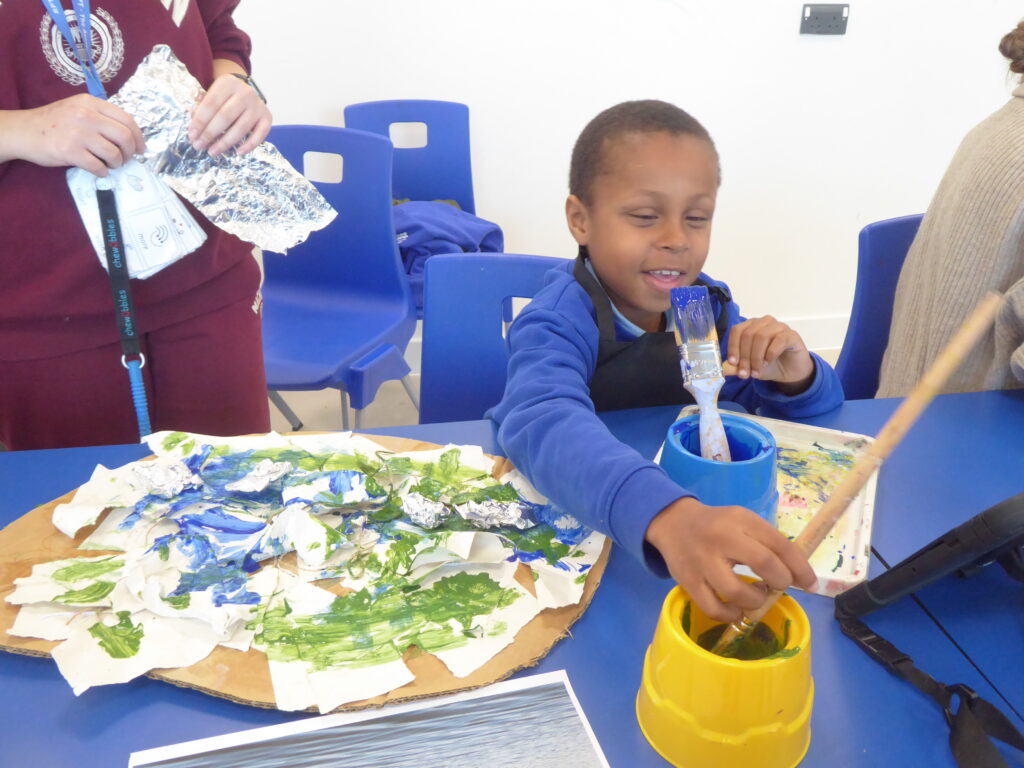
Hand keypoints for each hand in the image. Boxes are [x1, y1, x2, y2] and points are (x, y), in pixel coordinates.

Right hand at [0, 94, 143, 175]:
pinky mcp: (70, 151)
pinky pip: (98, 166)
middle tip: (126, 159)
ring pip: (113, 154)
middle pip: (124, 137)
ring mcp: (78, 134)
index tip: (140, 148)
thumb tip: (130, 136)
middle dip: (130, 152)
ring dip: (117, 163)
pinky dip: (103, 172)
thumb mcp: (77, 108)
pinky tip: (99, 171)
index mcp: (91, 103)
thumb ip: (101, 116)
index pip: (127, 119)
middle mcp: (86, 115)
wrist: (24, 131)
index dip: (139, 137)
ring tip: (110, 164)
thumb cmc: (54, 121)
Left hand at [188, 74, 270, 156]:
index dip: (200, 121)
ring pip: (241, 128)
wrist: (245, 90)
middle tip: (199, 146)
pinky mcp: (267, 117)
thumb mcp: (211, 95)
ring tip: (213, 152)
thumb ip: (202, 108)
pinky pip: (260, 134)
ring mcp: (258, 105)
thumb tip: (195, 127)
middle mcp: (245, 93)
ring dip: (225, 143)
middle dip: (210, 134)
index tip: (192, 135)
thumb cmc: (224, 97)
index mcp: (227, 84)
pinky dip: (249, 145)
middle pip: (225, 117)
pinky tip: (238, 152)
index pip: (211, 104)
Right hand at [645, 497, 815, 621]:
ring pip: (738, 593)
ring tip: (756, 596)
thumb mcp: (743, 521)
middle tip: (779, 586)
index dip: (801, 569)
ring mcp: (702, 561)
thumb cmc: (718, 525)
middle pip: (764, 564)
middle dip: (781, 582)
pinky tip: (736, 608)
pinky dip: (732, 615)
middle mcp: (721, 537)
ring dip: (756, 602)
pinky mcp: (688, 581)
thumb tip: (799, 574)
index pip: (780, 545)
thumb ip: (768, 542)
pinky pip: (714, 609)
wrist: (673, 523)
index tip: (811, 585)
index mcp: (741, 519)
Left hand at [725, 315, 814, 392]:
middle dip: (744, 356)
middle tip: (745, 373)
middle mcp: (764, 323)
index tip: (733, 363)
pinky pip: (779, 340)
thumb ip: (737, 367)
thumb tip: (723, 369)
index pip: (737, 330)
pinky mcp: (792, 334)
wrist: (790, 372)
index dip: (733, 347)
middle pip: (748, 334)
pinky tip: (768, 363)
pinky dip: (771, 353)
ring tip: (756, 371)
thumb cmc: (769, 365)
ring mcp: (779, 326)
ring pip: (762, 336)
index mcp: (751, 326)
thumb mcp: (749, 368)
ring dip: (756, 357)